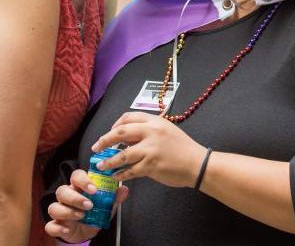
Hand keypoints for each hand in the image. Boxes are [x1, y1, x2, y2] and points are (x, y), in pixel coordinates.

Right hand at [44, 169, 128, 242]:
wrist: (87, 231)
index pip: (76, 176)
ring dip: (67, 211)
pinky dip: (58, 228)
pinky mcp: (56, 225)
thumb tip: (124, 189)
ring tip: (82, 216)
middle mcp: (66, 197)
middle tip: (89, 205)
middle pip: (62, 191)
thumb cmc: (95, 213)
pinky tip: (68, 229)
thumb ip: (114, 198)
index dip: (83, 180)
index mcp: (78, 188)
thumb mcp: (107, 205)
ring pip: (54, 207)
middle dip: (75, 197)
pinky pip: (50, 225)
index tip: (94, 189)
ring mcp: (60, 211)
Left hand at [90, 112, 208, 188]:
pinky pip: (130, 170)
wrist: (197, 163)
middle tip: (96, 148)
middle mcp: (151, 132)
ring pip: (122, 155)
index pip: (127, 117)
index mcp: (154, 121)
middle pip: (120, 133)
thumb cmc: (182, 147)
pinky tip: (115, 176)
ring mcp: (150, 149)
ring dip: (109, 161)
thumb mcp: (166, 130)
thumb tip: (126, 138)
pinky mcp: (151, 166)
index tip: (108, 133)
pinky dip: (120, 174)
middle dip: (104, 140)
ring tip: (101, 166)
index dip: (114, 125)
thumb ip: (147, 131)